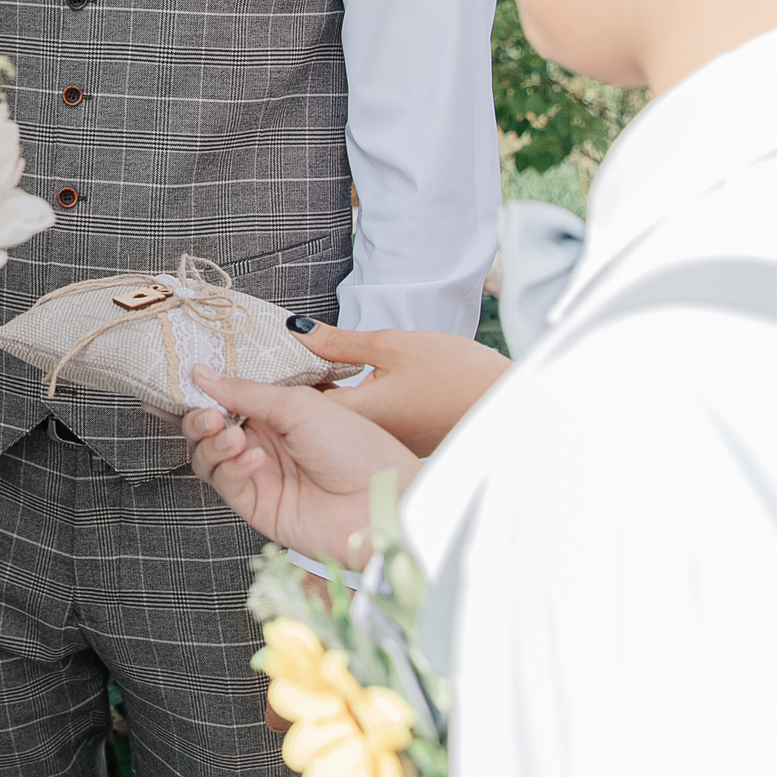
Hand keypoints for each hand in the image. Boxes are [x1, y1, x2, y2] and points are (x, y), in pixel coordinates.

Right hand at [183, 369, 418, 563]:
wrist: (383, 503)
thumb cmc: (358, 448)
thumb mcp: (301, 405)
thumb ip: (246, 391)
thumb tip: (201, 373)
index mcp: (277, 410)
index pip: (225, 395)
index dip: (203, 389)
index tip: (183, 379)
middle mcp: (264, 439)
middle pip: (208, 427)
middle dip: (199, 417)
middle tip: (206, 414)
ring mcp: (259, 473)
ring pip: (208, 456)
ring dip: (211, 442)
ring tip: (230, 436)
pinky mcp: (257, 505)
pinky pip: (225, 483)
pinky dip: (232, 468)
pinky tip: (254, 460)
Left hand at [296, 320, 508, 455]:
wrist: (512, 408)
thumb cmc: (459, 374)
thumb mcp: (394, 346)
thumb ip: (340, 342)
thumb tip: (296, 331)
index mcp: (356, 416)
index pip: (297, 401)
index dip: (279, 378)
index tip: (265, 355)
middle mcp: (364, 440)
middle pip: (314, 413)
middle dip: (299, 385)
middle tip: (285, 354)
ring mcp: (384, 445)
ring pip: (339, 418)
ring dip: (325, 395)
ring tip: (314, 362)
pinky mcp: (402, 443)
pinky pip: (364, 424)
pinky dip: (353, 404)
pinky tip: (354, 381)